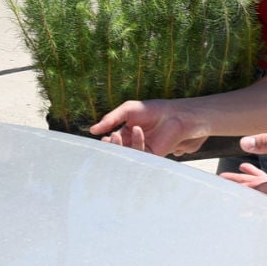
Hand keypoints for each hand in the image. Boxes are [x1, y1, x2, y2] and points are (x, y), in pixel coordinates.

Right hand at [88, 99, 208, 157]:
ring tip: (115, 135)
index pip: (111, 142)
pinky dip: (136, 143)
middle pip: (116, 151)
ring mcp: (142, 150)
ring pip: (125, 155)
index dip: (106, 142)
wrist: (174, 114)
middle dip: (110, 147)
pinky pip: (139, 155)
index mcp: (126, 134)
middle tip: (106, 140)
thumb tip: (92, 130)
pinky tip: (137, 130)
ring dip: (119, 147)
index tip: (102, 137)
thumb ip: (110, 120)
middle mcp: (133, 144)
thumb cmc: (153, 110)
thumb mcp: (127, 111)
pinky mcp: (152, 155)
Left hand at [222, 126, 266, 204]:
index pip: (256, 191)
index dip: (238, 187)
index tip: (222, 184)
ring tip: (233, 173)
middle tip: (221, 180)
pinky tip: (249, 168)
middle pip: (258, 194)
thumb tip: (244, 143)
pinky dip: (261, 179)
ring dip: (249, 182)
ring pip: (265, 190)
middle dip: (239, 186)